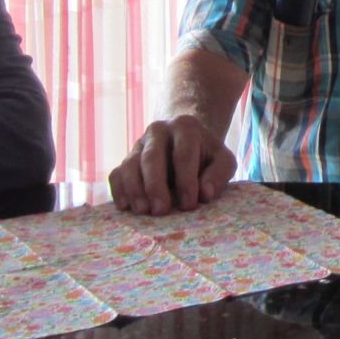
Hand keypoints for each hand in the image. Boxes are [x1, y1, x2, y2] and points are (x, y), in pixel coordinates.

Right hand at [107, 116, 236, 214]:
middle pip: (152, 157)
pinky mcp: (126, 159)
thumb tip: (205, 194)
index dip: (186, 181)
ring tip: (142, 211)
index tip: (189, 205)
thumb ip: (219, 174)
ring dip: (134, 189)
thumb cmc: (206, 157)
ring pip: (130, 165)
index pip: (183, 154)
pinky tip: (125, 207)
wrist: (186, 142)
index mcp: (185, 127)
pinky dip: (118, 190)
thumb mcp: (223, 161)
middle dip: (155, 185)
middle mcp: (158, 131)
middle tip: (160, 210)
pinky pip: (116, 173)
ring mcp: (139, 144)